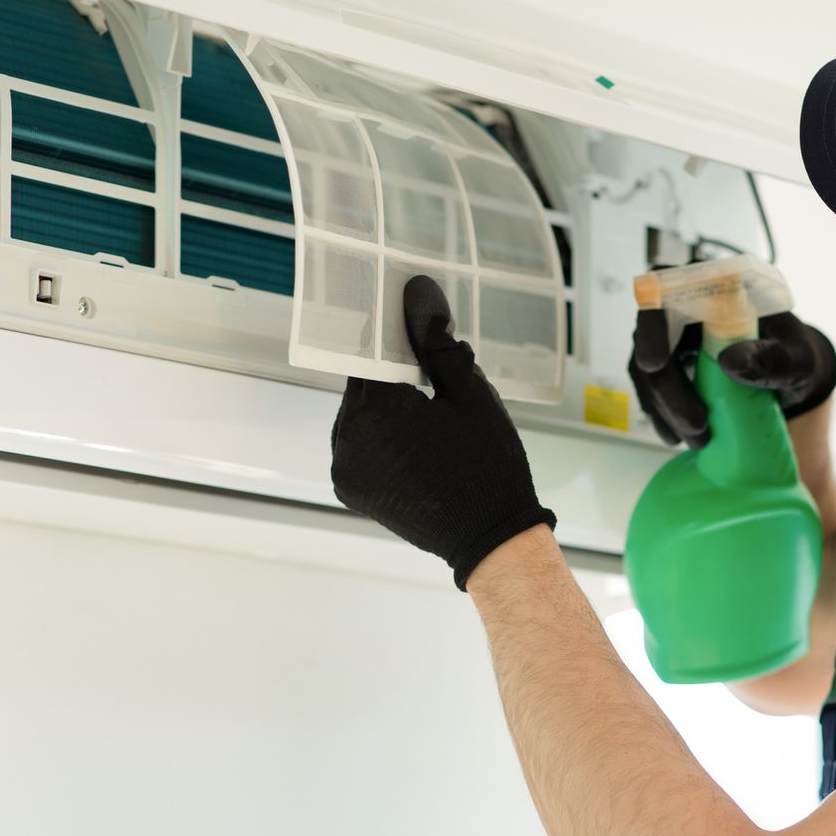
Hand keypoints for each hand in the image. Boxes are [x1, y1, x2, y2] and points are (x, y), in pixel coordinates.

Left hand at [330, 275, 556, 589]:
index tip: (411, 321)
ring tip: (424, 406)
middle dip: (391, 370)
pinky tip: (412, 433)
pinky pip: (356, 443)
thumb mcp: (470, 395)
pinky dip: (378, 432)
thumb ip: (437, 344)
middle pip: (362, 382)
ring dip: (383, 403)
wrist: (490, 539)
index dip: (393, 333)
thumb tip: (419, 296)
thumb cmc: (489, 468)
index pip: (373, 351)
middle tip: (428, 367)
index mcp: (375, 412)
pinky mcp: (350, 488)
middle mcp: (348, 440)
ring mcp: (345, 468)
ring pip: (357, 412)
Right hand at [628, 308, 835, 447]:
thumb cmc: (794, 356)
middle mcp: (689, 305)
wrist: (790, 376)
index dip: (653, 324)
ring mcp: (676, 335)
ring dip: (662, 407)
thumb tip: (732, 362)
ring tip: (695, 439)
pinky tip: (678, 435)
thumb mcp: (798, 358)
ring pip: (646, 366)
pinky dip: (661, 414)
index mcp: (718, 287)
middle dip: (664, 387)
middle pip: (650, 336)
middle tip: (694, 426)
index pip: (668, 288)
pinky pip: (652, 387)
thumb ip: (774, 358)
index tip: (655, 364)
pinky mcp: (671, 363)